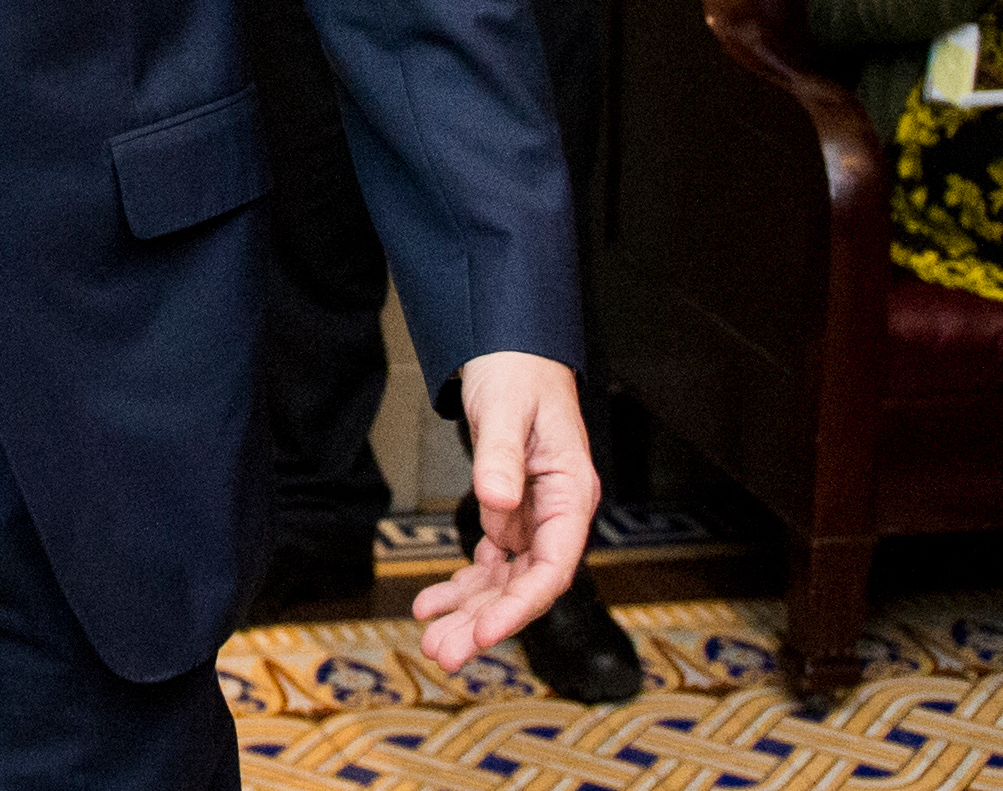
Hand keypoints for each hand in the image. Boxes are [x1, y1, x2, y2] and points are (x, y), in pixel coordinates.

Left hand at [411, 351, 596, 669]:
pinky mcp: (511, 513)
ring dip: (469, 612)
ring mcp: (534, 517)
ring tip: (430, 642)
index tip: (484, 634)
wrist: (510, 349)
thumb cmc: (517, 373)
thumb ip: (503, 459)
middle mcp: (557, 514)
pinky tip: (430, 604)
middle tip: (443, 654)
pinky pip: (490, 561)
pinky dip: (463, 584)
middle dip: (485, 623)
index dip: (520, 606)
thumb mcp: (506, 411)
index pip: (553, 566)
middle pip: (526, 585)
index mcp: (572, 493)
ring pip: (504, 581)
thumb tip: (497, 506)